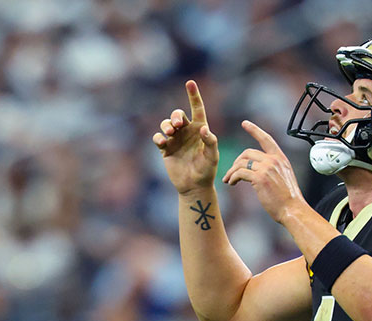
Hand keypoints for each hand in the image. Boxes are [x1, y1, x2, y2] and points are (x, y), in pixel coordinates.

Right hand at [153, 80, 218, 194]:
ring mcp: (175, 140)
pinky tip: (163, 142)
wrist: (194, 186)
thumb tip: (204, 129)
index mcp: (200, 129)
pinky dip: (158, 137)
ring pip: (166, 124)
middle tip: (177, 125)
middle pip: (177, 115)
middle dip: (176, 116)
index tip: (190, 83)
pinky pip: (158, 138)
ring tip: (170, 132)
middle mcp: (187, 132)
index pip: (197, 109)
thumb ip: (210, 142)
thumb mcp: (212, 156)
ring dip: (166, 125)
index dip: (194, 96)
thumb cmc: (206, 171)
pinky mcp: (166, 149)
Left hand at [221, 120, 305, 223]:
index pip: (266, 139)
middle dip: (236, 162)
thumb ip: (273, 169)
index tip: (245, 123)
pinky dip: (233, 177)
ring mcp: (267, 168)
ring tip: (228, 180)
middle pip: (247, 153)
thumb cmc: (288, 199)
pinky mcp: (260, 178)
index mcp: (280, 158)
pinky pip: (240, 173)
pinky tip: (231, 183)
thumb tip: (258, 170)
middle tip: (230, 174)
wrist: (292, 209)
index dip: (254, 130)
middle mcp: (273, 160)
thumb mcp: (284, 177)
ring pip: (241, 163)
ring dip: (232, 171)